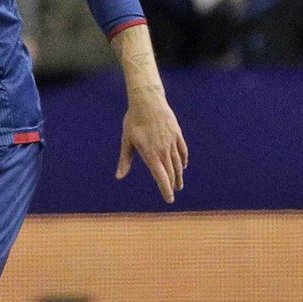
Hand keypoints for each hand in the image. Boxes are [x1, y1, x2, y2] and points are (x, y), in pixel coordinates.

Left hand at [116, 85, 187, 203]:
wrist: (148, 101)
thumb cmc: (133, 122)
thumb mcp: (127, 141)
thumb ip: (125, 160)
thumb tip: (119, 177)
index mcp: (151, 154)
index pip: (161, 177)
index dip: (165, 189)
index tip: (169, 199)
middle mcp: (164, 150)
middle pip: (171, 172)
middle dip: (172, 184)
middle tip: (173, 193)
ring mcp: (172, 142)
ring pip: (177, 163)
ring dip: (178, 174)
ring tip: (178, 183)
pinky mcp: (177, 134)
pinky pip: (182, 150)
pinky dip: (183, 159)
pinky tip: (183, 165)